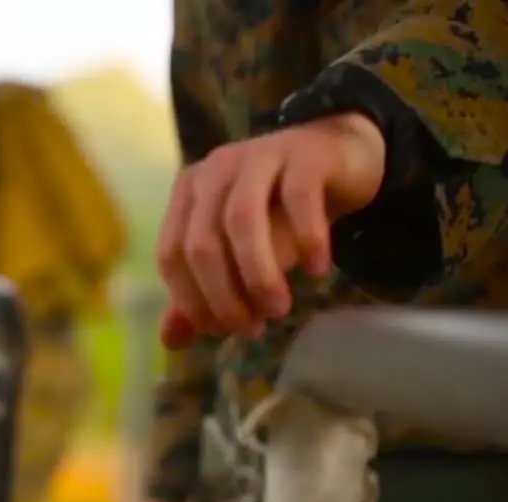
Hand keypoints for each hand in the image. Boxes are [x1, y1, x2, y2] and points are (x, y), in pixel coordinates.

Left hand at [157, 112, 385, 348]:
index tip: (223, 331)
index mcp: (187, 194)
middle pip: (202, 243)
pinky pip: (299, 197)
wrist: (338, 159)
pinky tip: (317, 270)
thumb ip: (203, 291)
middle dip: (224, 296)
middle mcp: (214, 171)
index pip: (171, 255)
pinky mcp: (303, 155)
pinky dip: (307, 238)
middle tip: (253, 329)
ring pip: (242, 219)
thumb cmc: (279, 211)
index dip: (191, 301)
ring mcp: (257, 156)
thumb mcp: (238, 253)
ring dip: (258, 274)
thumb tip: (169, 341)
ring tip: (280, 309)